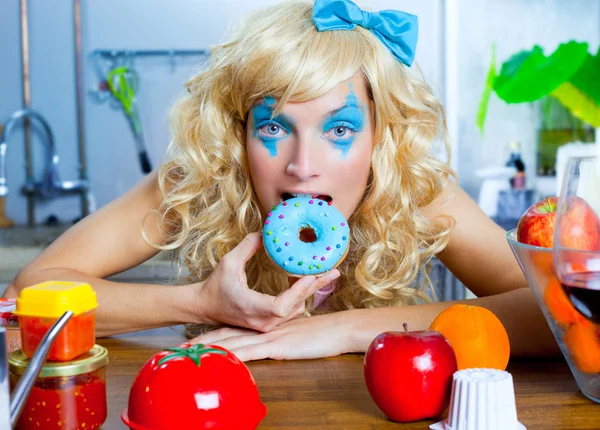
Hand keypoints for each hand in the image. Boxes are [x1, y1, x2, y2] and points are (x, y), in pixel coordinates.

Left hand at [189, 310, 355, 361]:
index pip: (234, 331)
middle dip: (204, 343)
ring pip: (232, 343)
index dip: (214, 335)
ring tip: (189, 353)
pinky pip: (249, 352)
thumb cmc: (323, 334)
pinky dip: (232, 356)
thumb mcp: (298, 335)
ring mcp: (268, 338)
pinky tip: (218, 360)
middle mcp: (262, 331)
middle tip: (183, 348)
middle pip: (226, 336)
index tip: (196, 341)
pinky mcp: (276, 347)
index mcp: (265, 328)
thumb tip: (276, 344)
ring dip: (210, 349)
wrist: (339, 330)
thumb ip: (284, 338)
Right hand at [192, 232, 339, 331]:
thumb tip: (264, 232)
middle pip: (295, 306)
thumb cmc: (215, 285)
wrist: (204, 307)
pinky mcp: (267, 324)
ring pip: (295, 310)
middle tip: (333, 271)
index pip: (281, 305)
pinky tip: (305, 280)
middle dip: (314, 287)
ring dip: (308, 292)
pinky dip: (299, 296)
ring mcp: (265, 325)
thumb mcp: (228, 262)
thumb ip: (247, 247)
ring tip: (323, 273)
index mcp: (251, 307)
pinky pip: (290, 311)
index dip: (297, 291)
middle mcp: (262, 321)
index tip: (310, 275)